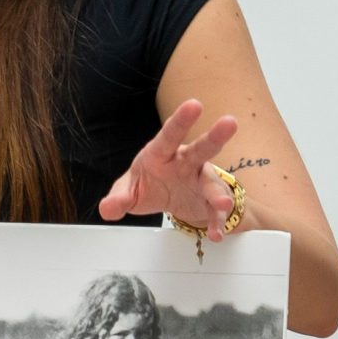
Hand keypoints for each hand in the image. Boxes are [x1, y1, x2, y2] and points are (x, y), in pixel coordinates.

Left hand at [98, 99, 241, 235]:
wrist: (167, 199)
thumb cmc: (148, 184)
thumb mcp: (128, 191)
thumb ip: (118, 198)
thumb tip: (108, 208)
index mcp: (161, 153)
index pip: (169, 135)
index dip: (181, 120)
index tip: (194, 104)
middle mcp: (185, 163)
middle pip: (201, 149)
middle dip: (215, 137)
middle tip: (229, 122)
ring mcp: (199, 181)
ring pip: (212, 182)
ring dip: (218, 193)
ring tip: (221, 203)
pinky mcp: (208, 201)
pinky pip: (214, 211)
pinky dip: (216, 222)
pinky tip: (216, 233)